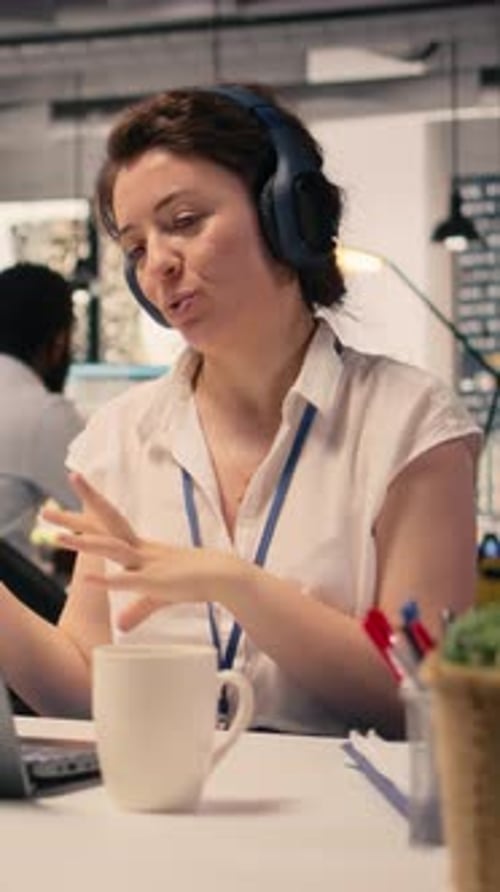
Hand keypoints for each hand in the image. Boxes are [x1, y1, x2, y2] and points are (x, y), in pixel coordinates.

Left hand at [42, 472, 242, 630]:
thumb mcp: (159, 595)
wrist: (224, 576)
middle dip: (73, 517)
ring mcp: (147, 563)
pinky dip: (107, 580)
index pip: (107, 525)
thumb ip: (137, 608)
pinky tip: (88, 579)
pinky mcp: (155, 581)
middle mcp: (140, 549)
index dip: (86, 513)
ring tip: (56, 537)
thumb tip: (121, 626)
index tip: (65, 500)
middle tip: (44, 509)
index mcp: (140, 548)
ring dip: (84, 543)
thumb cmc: (195, 581)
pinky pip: (127, 580)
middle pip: (102, 527)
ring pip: (111, 548)